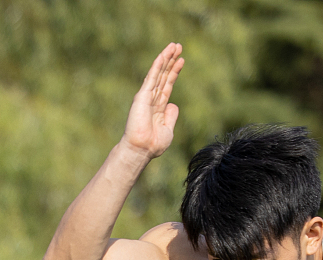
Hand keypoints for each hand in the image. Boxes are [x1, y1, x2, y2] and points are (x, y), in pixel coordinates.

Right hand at [122, 44, 184, 158]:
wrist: (141, 150)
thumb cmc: (153, 144)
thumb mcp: (168, 130)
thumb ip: (171, 116)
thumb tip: (173, 104)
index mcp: (158, 107)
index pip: (168, 84)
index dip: (174, 71)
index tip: (181, 60)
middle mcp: (152, 99)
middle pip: (164, 75)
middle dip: (171, 60)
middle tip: (178, 46)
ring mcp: (146, 96)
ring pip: (158, 73)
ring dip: (165, 58)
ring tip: (174, 45)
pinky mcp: (142, 96)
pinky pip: (151, 78)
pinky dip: (157, 66)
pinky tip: (163, 56)